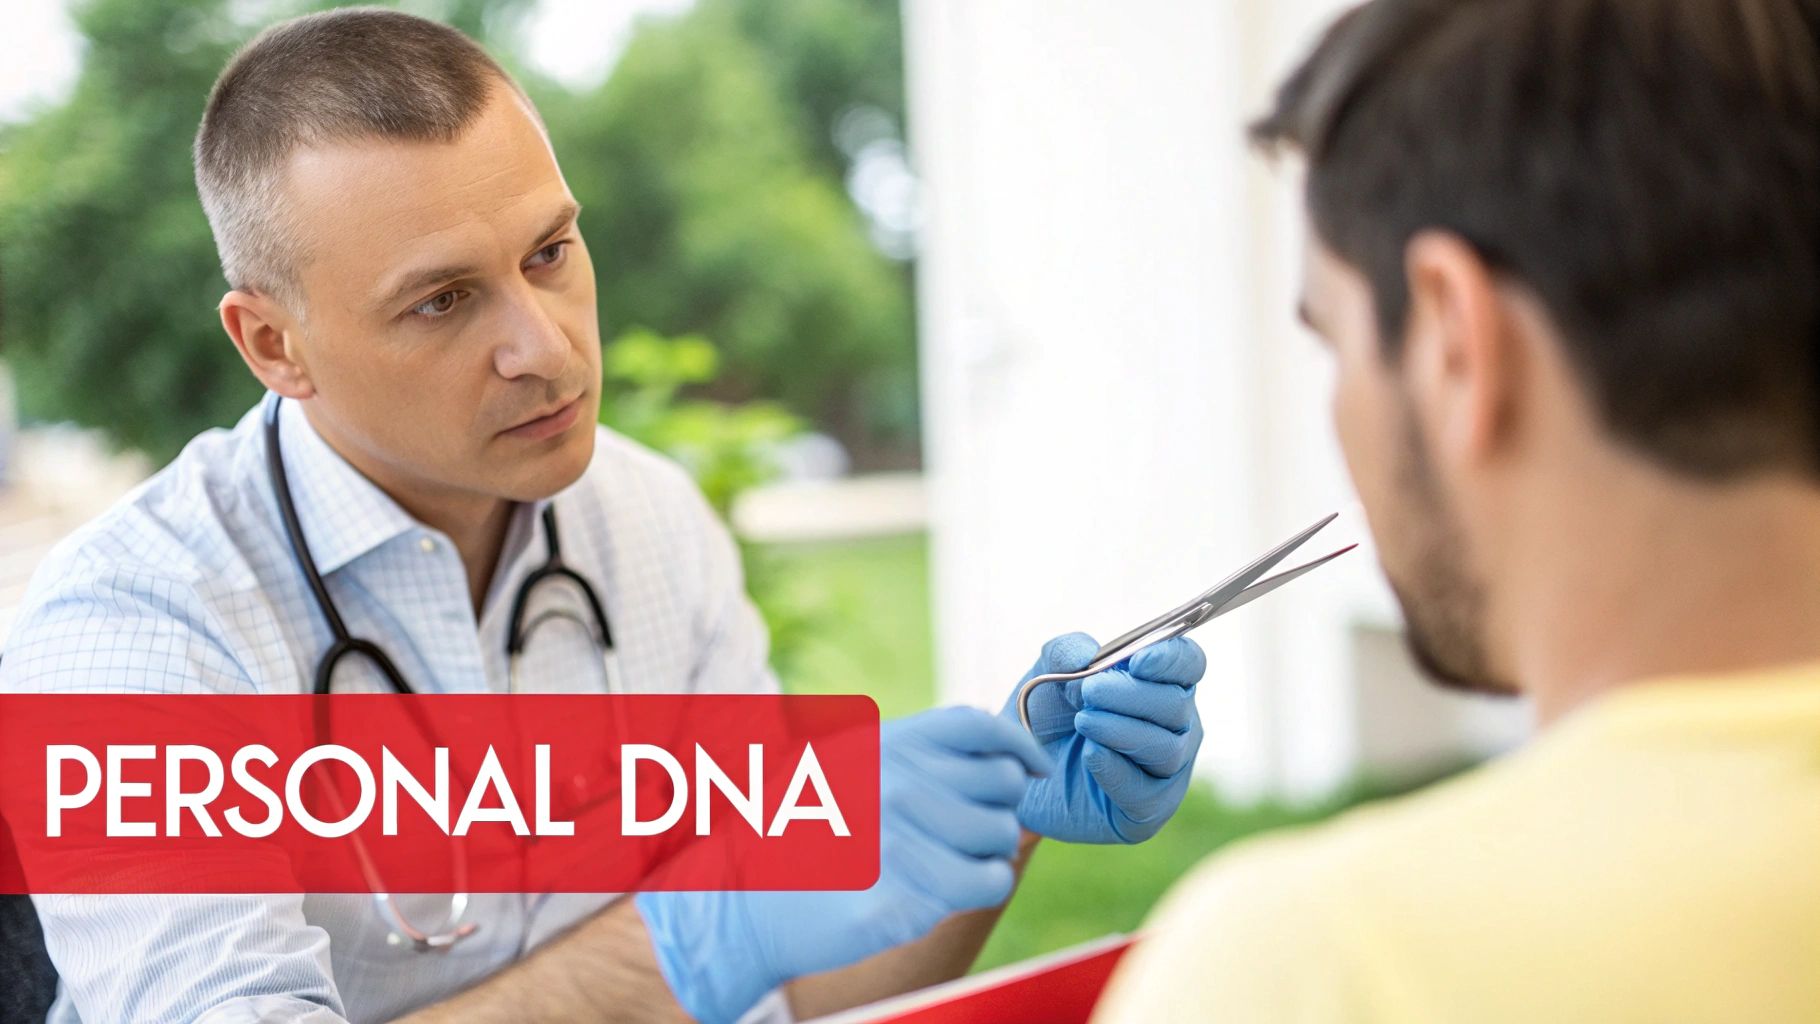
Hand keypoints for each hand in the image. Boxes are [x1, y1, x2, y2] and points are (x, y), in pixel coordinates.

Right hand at [636, 706, 1049, 1023]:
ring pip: (1002, 834)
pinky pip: (988, 881)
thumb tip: (994, 751)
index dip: (1018, 745)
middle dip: (997, 807)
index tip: (1029, 768)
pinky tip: (948, 887)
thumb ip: (913, 753)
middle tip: (966, 829)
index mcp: (886, 746)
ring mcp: (903, 838)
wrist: (740, 901)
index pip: (978, 725)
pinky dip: (981, 885)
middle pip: (1002, 782)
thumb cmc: (798, 833)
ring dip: (988, 850)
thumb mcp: (846, 765)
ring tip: (946, 860)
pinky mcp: (909, 894)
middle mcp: (898, 783)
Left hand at [1003, 632, 1204, 843]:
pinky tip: (1091, 755)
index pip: (1189, 663)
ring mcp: (1167, 770)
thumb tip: (1089, 653)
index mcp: (1161, 683)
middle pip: (1178, 705)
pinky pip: (1147, 791)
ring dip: (1123, 731)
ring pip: (1167, 748)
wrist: (1021, 771)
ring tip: (1084, 722)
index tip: (1138, 660)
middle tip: (1089, 692)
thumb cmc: (1046, 715)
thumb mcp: (1045, 674)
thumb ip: (1064, 653)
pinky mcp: (1149, 809)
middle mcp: (1175, 725)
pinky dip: (1117, 769)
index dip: (1172, 659)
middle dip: (1133, 695)